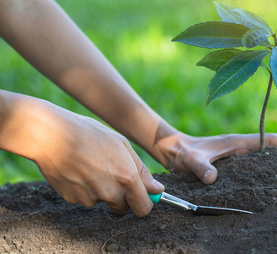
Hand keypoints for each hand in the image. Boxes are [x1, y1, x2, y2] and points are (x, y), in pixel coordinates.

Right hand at [27, 103, 164, 216]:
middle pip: (124, 208)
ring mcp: (90, 198)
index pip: (143, 208)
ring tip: (92, 166)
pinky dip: (85, 189)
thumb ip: (141, 171)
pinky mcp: (73, 200)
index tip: (142, 196)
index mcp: (126, 178)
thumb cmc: (90, 134)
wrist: (53, 136)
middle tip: (114, 175)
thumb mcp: (122, 145)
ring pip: (103, 201)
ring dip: (102, 191)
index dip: (144, 203)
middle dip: (123, 198)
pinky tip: (79, 170)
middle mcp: (110, 192)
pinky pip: (86, 198)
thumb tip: (157, 190)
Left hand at [154, 131, 276, 184]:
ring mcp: (243, 150)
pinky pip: (265, 158)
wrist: (175, 149)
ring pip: (274, 150)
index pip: (274, 141)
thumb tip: (213, 178)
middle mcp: (244, 144)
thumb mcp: (190, 160)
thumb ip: (200, 167)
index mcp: (239, 142)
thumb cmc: (183, 153)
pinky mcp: (239, 157)